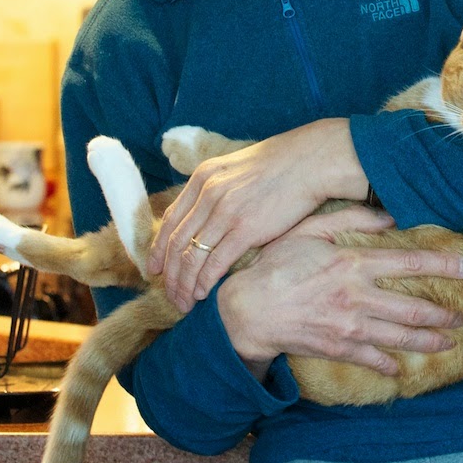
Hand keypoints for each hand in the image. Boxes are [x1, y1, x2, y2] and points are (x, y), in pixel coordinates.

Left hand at [148, 119, 366, 310]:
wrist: (308, 161)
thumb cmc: (278, 166)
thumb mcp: (234, 169)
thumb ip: (215, 189)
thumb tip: (206, 216)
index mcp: (202, 178)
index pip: (170, 219)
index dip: (158, 248)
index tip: (154, 269)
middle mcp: (207, 194)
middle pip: (176, 242)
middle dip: (169, 274)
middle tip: (167, 294)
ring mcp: (224, 211)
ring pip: (191, 256)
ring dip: (184, 283)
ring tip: (183, 302)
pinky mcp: (245, 228)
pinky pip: (215, 262)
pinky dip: (205, 281)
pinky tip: (203, 294)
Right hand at [217, 204, 462, 378]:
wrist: (247, 310)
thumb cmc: (275, 264)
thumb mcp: (308, 230)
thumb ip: (349, 218)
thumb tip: (388, 216)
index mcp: (353, 263)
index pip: (409, 262)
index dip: (443, 264)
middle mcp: (358, 297)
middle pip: (414, 308)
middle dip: (445, 314)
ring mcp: (350, 326)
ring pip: (401, 337)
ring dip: (430, 341)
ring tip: (450, 342)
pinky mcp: (338, 348)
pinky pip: (373, 360)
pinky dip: (390, 365)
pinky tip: (401, 368)